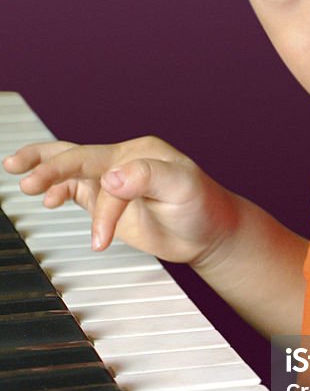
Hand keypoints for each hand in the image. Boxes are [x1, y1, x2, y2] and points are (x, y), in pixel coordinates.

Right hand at [3, 137, 235, 265]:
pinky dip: (58, 191)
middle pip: (77, 157)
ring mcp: (113, 180)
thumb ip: (147, 177)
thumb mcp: (182, 187)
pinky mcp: (108, 200)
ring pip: (71, 168)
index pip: (105, 171)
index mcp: (139, 152)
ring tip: (16, 171)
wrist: (209, 233)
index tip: (101, 238)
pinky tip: (47, 200)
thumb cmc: (203, 207)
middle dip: (49, 167)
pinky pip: (76, 189)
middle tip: (25, 178)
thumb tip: (111, 177)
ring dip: (44, 170)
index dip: (101, 208)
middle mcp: (122, 161)